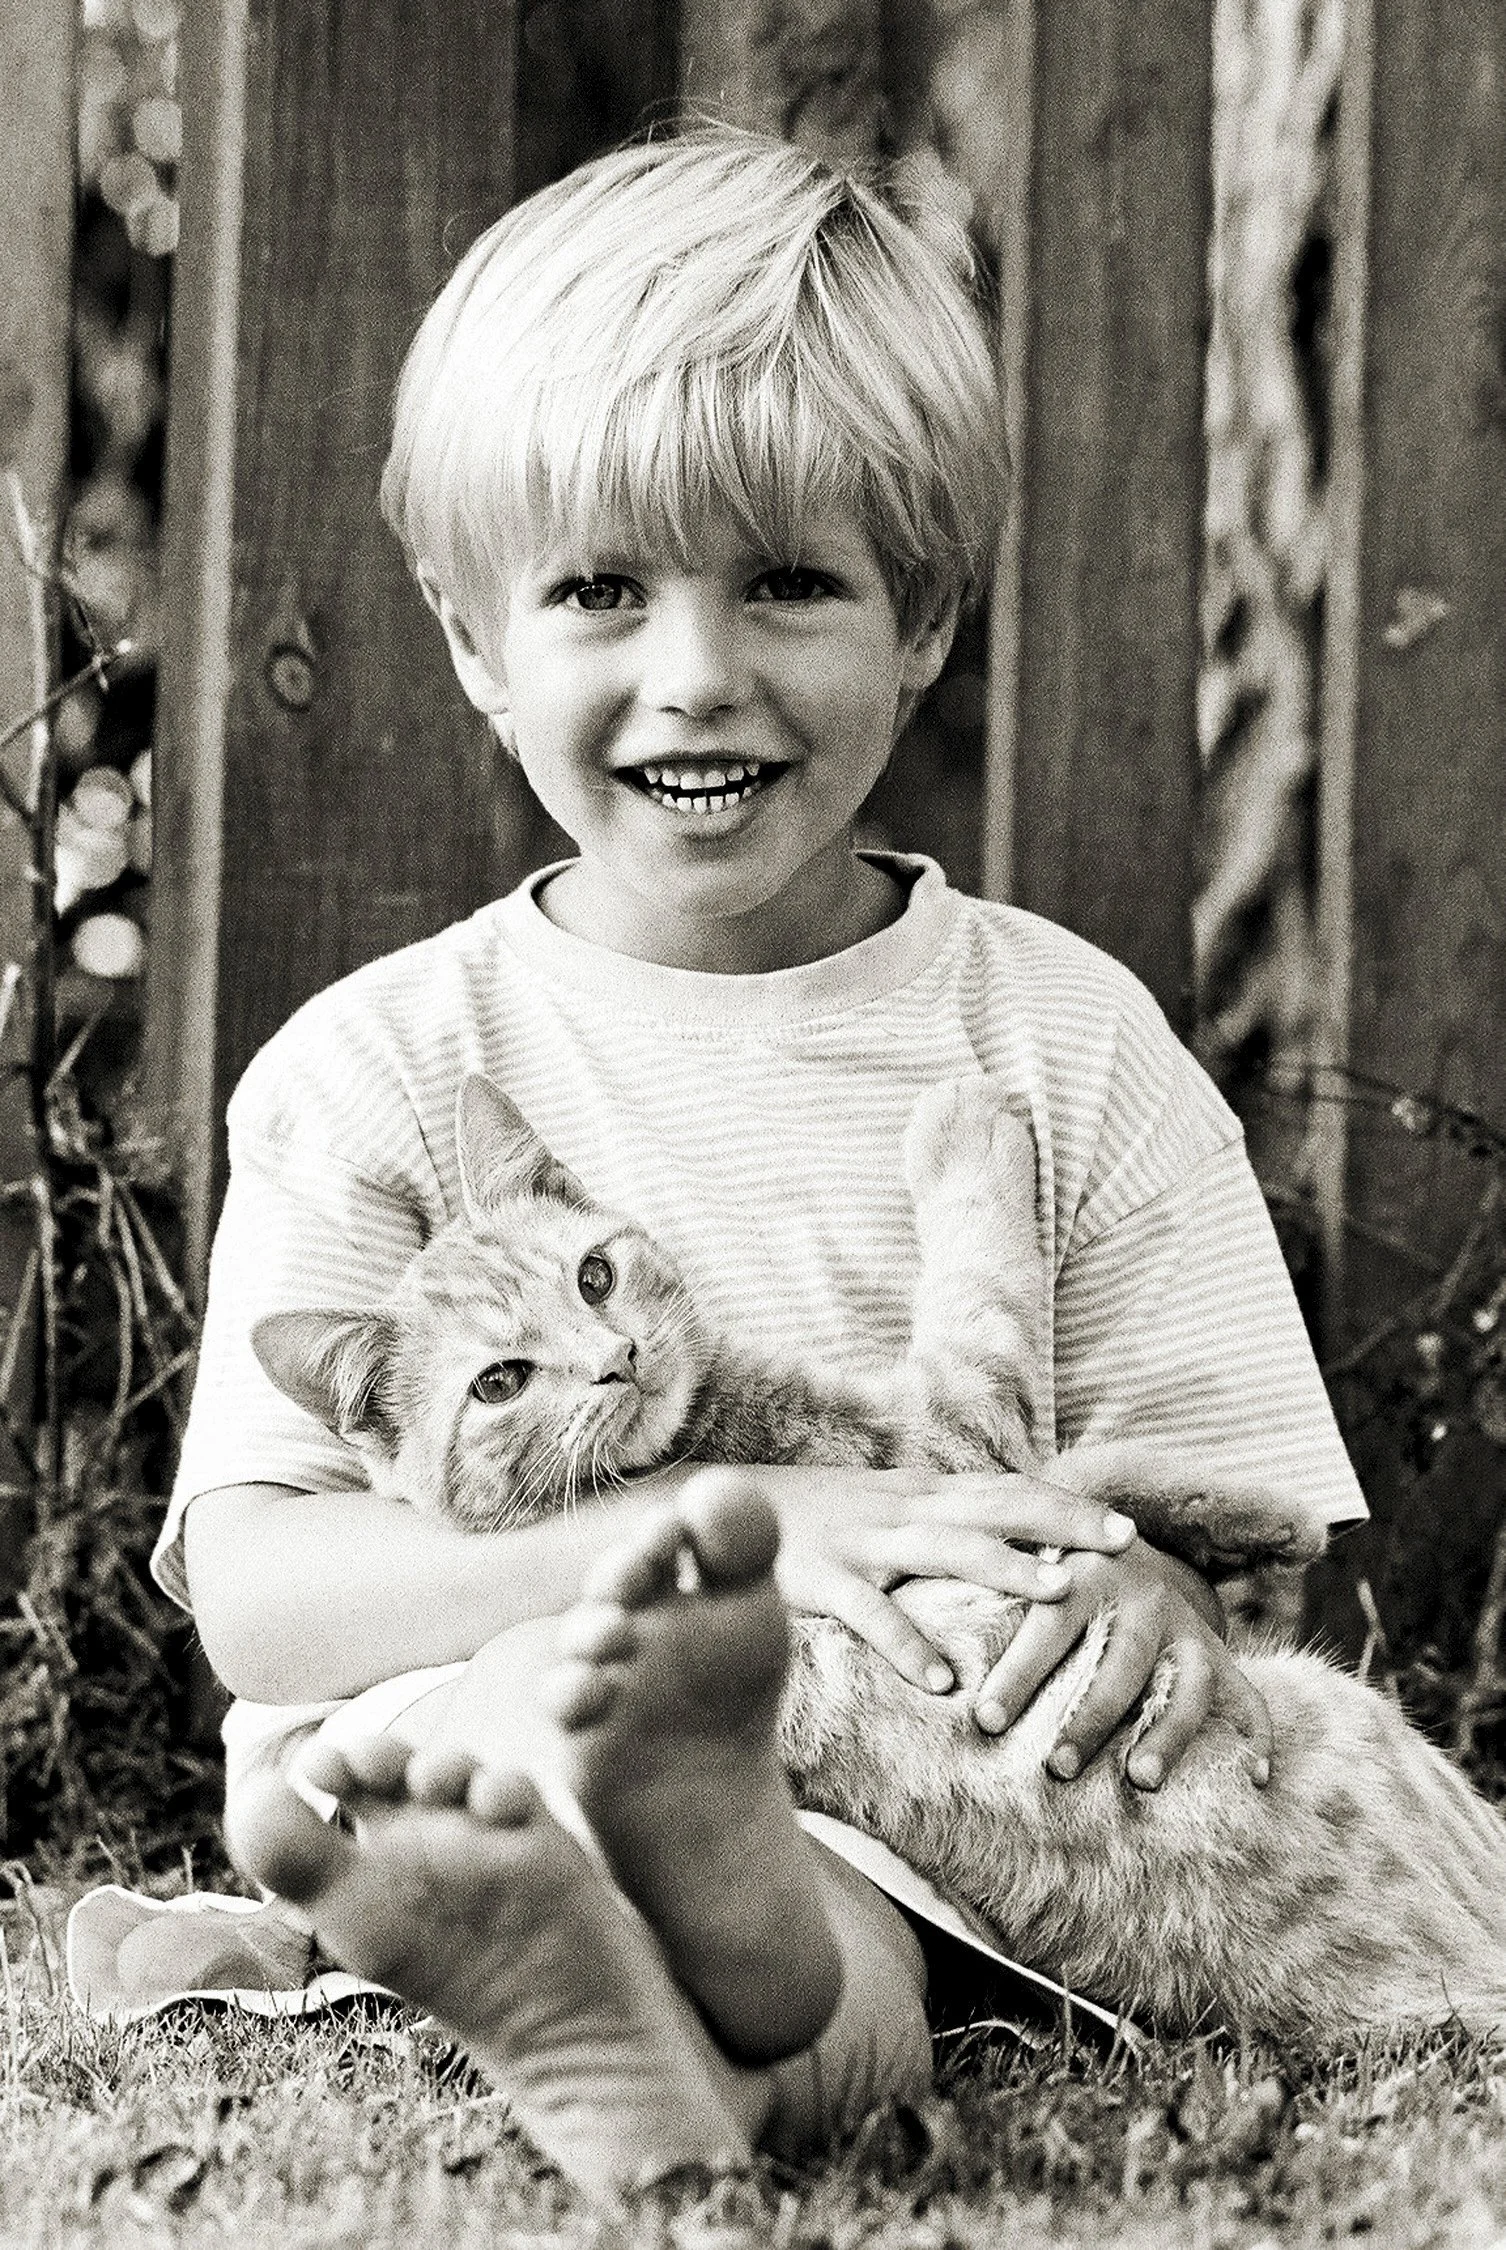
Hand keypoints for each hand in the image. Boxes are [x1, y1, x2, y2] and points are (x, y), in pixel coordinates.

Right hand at [727, 1464, 1137, 1694]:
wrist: (710, 1514)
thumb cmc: (808, 1523)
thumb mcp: (878, 1513)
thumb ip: (934, 1524)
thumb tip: (1002, 1543)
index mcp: (918, 1495)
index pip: (1007, 1491)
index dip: (1068, 1505)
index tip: (1128, 1526)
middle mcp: (900, 1510)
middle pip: (996, 1508)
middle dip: (1064, 1523)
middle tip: (1126, 1544)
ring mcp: (862, 1542)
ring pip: (946, 1549)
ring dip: (1007, 1568)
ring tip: (1061, 1593)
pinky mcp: (820, 1580)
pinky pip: (871, 1614)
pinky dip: (908, 1646)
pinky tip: (943, 1683)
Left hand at [972, 1538, 1273, 1789]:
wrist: (1113, 1540)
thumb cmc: (1041, 1577)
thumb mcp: (1013, 1574)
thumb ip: (974, 1606)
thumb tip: (914, 1662)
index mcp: (1079, 1575)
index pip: (1046, 1628)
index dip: (1017, 1674)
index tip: (983, 1721)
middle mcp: (1140, 1597)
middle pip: (1119, 1661)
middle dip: (1089, 1716)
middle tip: (1058, 1767)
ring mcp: (1184, 1627)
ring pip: (1185, 1682)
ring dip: (1165, 1732)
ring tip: (1138, 1780)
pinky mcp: (1217, 1652)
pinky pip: (1248, 1695)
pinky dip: (1257, 1735)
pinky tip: (1255, 1779)